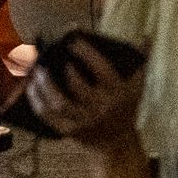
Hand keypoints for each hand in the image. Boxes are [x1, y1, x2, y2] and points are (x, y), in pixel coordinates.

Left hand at [24, 37, 144, 153]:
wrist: (117, 143)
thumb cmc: (126, 106)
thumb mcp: (138, 84)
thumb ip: (142, 59)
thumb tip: (147, 34)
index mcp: (119, 92)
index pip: (102, 69)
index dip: (86, 54)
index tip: (72, 41)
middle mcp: (102, 107)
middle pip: (77, 87)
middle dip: (61, 70)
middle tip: (47, 56)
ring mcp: (84, 121)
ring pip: (58, 103)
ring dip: (44, 86)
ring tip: (35, 71)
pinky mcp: (69, 131)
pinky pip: (48, 116)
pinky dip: (37, 102)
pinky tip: (30, 88)